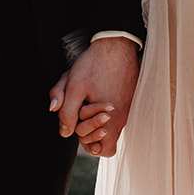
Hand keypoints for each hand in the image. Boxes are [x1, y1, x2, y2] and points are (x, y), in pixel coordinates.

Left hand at [48, 38, 139, 157]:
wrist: (116, 44)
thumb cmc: (94, 65)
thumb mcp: (73, 87)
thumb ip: (66, 112)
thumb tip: (64, 132)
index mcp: (111, 120)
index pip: (102, 150)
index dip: (87, 142)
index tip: (79, 125)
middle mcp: (123, 118)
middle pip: (105, 139)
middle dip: (89, 128)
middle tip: (82, 110)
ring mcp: (128, 108)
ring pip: (110, 124)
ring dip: (96, 116)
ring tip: (89, 98)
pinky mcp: (129, 98)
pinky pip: (116, 112)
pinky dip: (104, 108)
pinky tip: (97, 91)